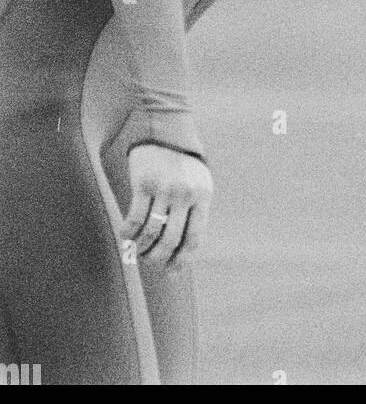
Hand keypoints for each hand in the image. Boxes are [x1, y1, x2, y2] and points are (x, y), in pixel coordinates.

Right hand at [120, 143, 212, 269]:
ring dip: (142, 248)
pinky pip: (134, 218)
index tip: (171, 272)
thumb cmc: (183, 165)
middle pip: (171, 240)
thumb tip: (183, 252)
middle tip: (150, 262)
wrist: (167, 131)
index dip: (181, 260)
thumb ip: (194, 213)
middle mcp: (185, 195)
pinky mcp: (144, 183)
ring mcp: (164, 189)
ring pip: (150, 232)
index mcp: (202, 197)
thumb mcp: (198, 185)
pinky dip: (128, 233)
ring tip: (137, 251)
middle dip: (159, 257)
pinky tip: (125, 236)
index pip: (194, 239)